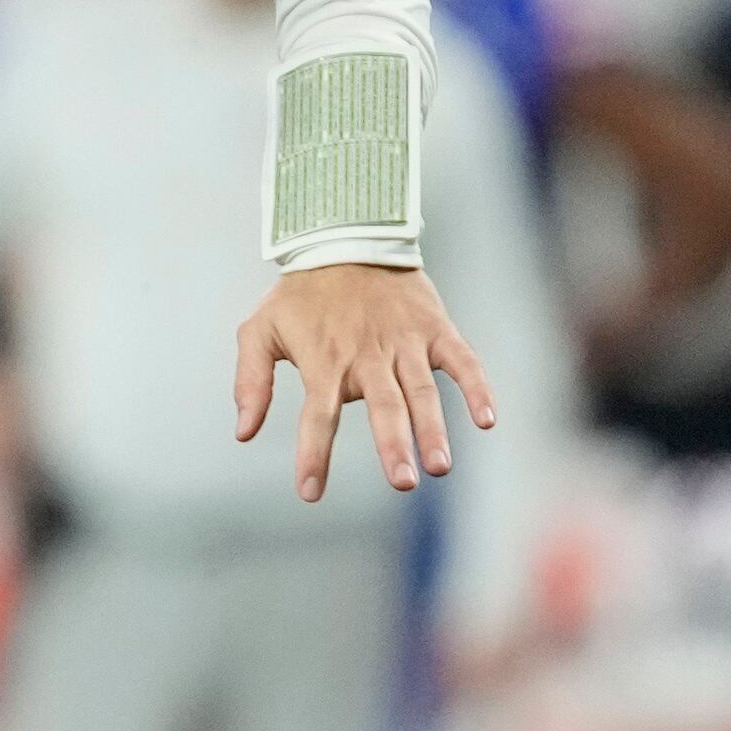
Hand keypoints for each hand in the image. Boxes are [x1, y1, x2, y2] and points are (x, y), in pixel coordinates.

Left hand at [232, 262, 496, 498]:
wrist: (347, 237)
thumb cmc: (299, 295)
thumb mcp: (258, 330)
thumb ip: (250, 381)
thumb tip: (242, 433)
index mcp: (324, 362)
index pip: (317, 416)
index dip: (313, 454)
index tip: (310, 492)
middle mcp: (366, 357)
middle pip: (382, 407)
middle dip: (392, 445)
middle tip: (402, 483)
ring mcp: (404, 343)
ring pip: (422, 391)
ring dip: (433, 429)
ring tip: (439, 466)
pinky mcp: (435, 329)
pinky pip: (461, 361)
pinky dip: (476, 388)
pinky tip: (488, 420)